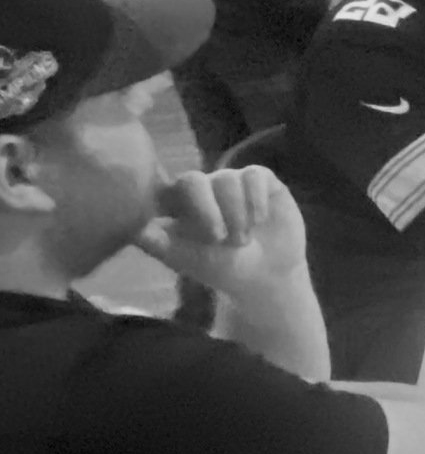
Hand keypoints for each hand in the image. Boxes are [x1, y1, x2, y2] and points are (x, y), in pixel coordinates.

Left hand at [138, 165, 307, 298]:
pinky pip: (254, 176)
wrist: (265, 277)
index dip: (171, 202)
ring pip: (227, 180)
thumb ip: (158, 243)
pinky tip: (260, 221)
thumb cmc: (220, 267)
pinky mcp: (261, 180)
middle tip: (217, 239)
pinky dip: (256, 201)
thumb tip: (130, 230)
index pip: (166, 189)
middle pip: (193, 180)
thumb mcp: (185, 258)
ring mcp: (232, 180)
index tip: (181, 223)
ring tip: (242, 240)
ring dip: (236, 215)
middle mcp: (204, 186)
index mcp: (179, 202)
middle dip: (206, 211)